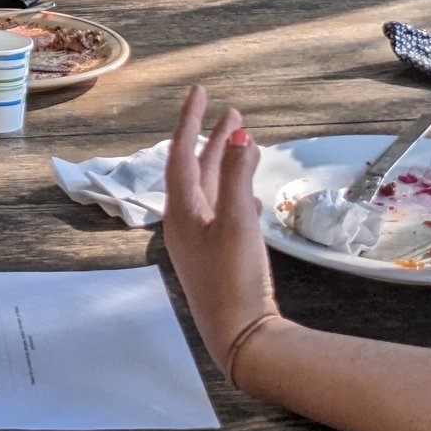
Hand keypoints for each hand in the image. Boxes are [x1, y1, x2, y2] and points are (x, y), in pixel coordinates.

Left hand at [161, 85, 281, 380]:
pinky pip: (223, 213)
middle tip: (233, 112)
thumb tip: (239, 138)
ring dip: (226, 164)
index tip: (201, 92)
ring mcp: (200, 243)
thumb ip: (236, 177)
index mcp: (181, 212)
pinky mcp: (217, 258)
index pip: (181, 153)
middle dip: (213, 139)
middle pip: (196, 169)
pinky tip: (250, 193)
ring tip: (244, 141)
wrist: (241, 338)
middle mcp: (185, 224)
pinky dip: (236, 194)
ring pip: (211, 191)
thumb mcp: (237, 222)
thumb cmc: (234, 280)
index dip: (190, 120)